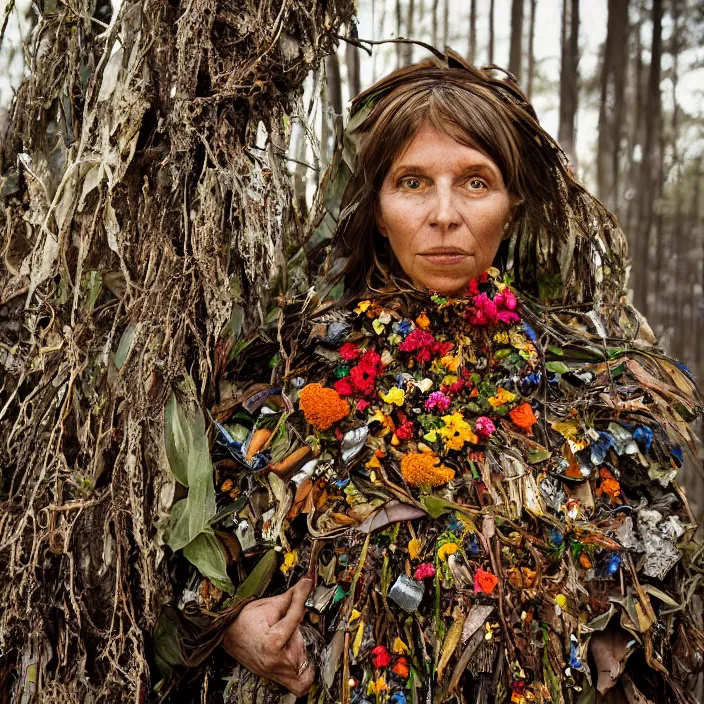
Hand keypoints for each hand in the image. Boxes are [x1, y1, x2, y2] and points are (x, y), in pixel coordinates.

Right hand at [223, 577, 314, 696]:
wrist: (226, 634)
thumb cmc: (244, 620)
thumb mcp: (268, 605)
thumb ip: (291, 597)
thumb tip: (307, 584)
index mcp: (274, 642)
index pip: (297, 616)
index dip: (302, 596)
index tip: (307, 585)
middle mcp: (277, 662)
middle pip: (306, 645)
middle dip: (302, 630)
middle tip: (292, 622)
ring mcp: (276, 674)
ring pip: (307, 669)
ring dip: (304, 652)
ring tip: (292, 640)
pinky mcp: (276, 679)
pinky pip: (299, 686)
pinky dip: (303, 674)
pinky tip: (297, 657)